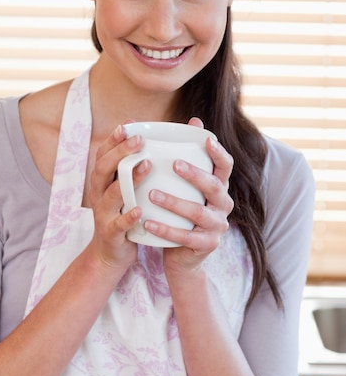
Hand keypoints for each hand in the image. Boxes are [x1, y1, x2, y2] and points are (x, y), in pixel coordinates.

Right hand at [88, 124, 150, 268]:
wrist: (111, 253)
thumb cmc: (124, 214)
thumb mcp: (125, 189)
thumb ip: (134, 168)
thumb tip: (155, 141)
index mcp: (102, 180)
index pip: (103, 154)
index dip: (114, 139)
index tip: (129, 124)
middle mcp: (99, 194)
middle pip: (104, 168)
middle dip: (121, 152)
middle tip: (140, 139)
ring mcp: (103, 213)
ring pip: (112, 193)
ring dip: (129, 178)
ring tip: (146, 165)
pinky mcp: (111, 233)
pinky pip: (119, 223)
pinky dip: (129, 217)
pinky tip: (141, 210)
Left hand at [143, 117, 233, 270]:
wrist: (182, 255)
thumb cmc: (181, 212)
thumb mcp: (186, 186)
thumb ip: (189, 156)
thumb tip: (194, 120)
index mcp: (219, 187)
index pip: (226, 166)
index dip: (219, 152)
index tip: (206, 140)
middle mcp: (223, 205)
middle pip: (214, 187)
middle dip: (195, 174)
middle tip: (174, 164)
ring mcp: (217, 227)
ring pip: (198, 213)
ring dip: (175, 202)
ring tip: (152, 193)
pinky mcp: (206, 245)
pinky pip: (185, 238)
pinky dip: (166, 230)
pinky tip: (148, 222)